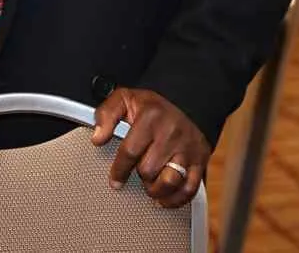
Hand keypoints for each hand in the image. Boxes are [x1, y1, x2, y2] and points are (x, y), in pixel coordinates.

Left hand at [91, 87, 210, 208]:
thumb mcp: (125, 99)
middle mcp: (172, 133)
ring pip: (170, 182)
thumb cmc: (152, 107)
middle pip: (148, 170)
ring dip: (156, 189)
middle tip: (139, 170)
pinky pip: (189, 189)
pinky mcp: (200, 161)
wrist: (186, 102)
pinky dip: (175, 199)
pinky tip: (164, 197)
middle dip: (140, 174)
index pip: (130, 151)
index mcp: (151, 117)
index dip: (119, 170)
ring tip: (151, 183)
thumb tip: (97, 138)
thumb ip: (106, 114)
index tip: (115, 180)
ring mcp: (188, 148)